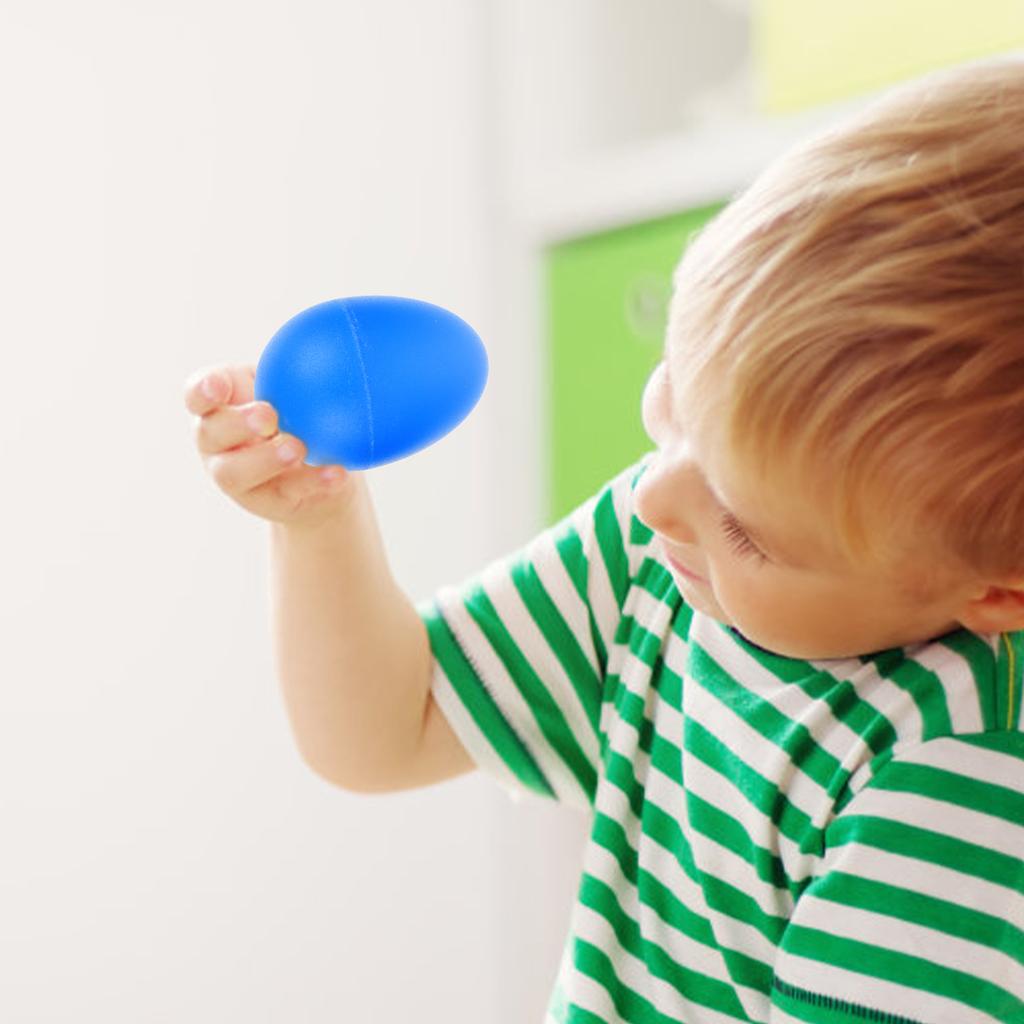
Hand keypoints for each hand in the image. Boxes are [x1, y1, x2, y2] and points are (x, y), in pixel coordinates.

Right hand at [184, 363, 358, 527]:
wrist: (325, 469)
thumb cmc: (298, 414)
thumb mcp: (294, 387)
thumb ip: (294, 370)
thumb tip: (327, 340)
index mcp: (220, 406)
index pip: (197, 394)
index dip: (202, 390)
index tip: (219, 386)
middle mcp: (217, 443)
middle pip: (210, 433)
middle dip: (236, 424)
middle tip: (268, 415)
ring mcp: (237, 476)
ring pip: (234, 473)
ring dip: (264, 459)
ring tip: (298, 449)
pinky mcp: (266, 502)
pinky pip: (286, 493)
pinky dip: (313, 482)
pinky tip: (336, 473)